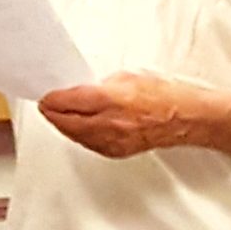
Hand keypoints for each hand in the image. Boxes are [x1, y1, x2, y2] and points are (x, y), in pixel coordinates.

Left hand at [37, 71, 222, 158]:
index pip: (67, 101)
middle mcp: (109, 123)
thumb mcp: (127, 77)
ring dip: (64, 125)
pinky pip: (89, 144)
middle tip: (46, 105)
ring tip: (57, 115)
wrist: (185, 118)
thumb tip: (81, 90)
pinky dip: (79, 135)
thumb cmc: (164, 95)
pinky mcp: (117, 151)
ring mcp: (113, 141)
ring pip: (75, 135)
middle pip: (66, 121)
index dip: (51, 99)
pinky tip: (77, 127)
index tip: (44, 96)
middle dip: (52, 113)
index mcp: (110, 99)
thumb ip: (100, 85)